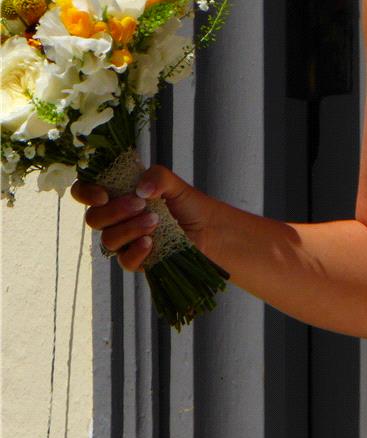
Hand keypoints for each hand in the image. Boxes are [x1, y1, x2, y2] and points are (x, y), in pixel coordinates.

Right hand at [72, 165, 214, 271]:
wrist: (211, 229)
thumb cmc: (188, 204)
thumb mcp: (175, 183)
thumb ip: (158, 176)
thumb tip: (141, 189)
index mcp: (118, 195)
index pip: (85, 193)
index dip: (85, 193)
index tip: (103, 195)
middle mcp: (117, 219)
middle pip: (93, 218)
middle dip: (115, 211)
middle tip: (140, 204)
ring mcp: (125, 241)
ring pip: (108, 240)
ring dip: (130, 228)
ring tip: (155, 221)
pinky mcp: (138, 260)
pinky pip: (125, 260)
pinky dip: (136, 250)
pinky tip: (151, 242)